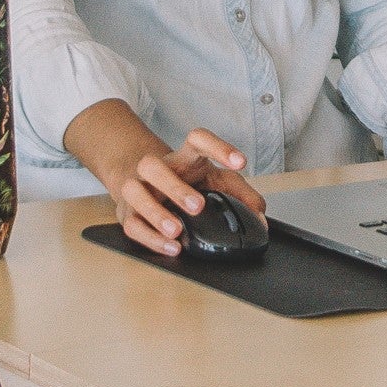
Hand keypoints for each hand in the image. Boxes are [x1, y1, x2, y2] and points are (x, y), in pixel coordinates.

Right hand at [65, 99, 263, 257]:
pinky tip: (170, 246)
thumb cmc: (184, 181)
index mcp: (183, 157)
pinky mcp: (127, 213)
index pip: (197, 139)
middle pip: (154, 166)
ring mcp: (137, 188)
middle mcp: (155, 169)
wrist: (143, 181)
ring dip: (156, 212)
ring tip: (176, 230)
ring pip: (134, 192)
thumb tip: (259, 213)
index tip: (240, 162)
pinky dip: (150, 238)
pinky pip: (132, 224)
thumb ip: (239, 192)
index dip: (219, 147)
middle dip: (175, 187)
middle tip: (197, 207)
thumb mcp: (214, 181)